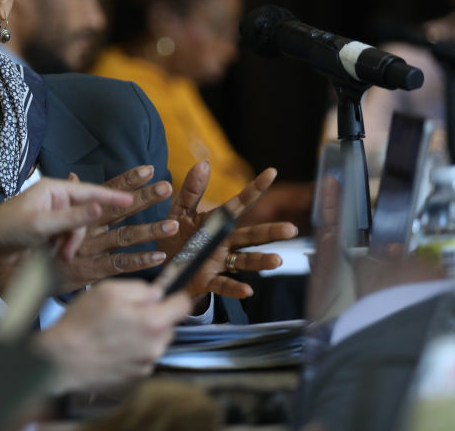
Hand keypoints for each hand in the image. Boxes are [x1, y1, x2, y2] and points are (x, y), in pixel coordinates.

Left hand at [0, 178, 135, 292]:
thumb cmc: (8, 230)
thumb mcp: (42, 225)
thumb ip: (72, 218)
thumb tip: (99, 208)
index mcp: (52, 189)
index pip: (88, 191)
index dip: (110, 197)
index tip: (131, 200)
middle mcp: (54, 198)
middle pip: (83, 214)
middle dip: (77, 234)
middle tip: (66, 252)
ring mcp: (51, 213)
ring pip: (76, 228)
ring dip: (69, 243)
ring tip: (58, 256)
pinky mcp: (47, 228)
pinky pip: (66, 235)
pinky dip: (63, 246)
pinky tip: (54, 255)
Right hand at [34, 279, 191, 393]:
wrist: (61, 361)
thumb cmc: (81, 324)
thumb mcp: (108, 291)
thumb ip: (139, 288)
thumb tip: (156, 294)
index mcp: (152, 322)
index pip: (183, 305)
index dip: (175, 296)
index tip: (168, 296)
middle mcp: (155, 347)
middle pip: (168, 325)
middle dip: (153, 318)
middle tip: (126, 314)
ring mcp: (146, 365)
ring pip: (154, 342)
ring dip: (142, 336)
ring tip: (114, 333)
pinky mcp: (135, 378)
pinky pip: (141, 359)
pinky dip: (131, 352)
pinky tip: (111, 348)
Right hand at [52, 166, 177, 291]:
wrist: (24, 274)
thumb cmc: (43, 245)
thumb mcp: (55, 219)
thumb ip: (70, 198)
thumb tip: (73, 175)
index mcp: (82, 213)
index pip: (107, 191)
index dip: (128, 180)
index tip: (149, 170)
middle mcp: (88, 227)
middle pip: (119, 209)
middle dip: (143, 198)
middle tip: (165, 188)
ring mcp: (91, 248)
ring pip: (125, 236)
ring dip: (150, 230)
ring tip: (172, 225)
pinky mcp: (92, 270)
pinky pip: (119, 264)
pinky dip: (139, 261)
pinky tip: (158, 256)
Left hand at [160, 162, 298, 298]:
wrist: (163, 266)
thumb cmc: (176, 236)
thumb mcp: (180, 211)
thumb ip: (192, 191)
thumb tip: (204, 164)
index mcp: (217, 221)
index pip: (239, 203)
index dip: (255, 188)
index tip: (271, 172)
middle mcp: (224, 241)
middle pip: (251, 236)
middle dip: (270, 232)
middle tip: (291, 229)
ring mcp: (218, 261)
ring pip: (244, 260)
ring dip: (260, 261)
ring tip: (277, 260)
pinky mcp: (208, 280)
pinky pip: (223, 285)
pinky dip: (235, 288)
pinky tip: (247, 290)